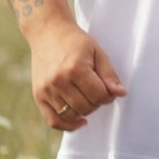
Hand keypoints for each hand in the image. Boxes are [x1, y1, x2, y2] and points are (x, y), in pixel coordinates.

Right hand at [25, 17, 126, 131]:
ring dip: (84, 111)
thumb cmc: (75, 41)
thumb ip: (109, 75)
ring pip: (72, 115)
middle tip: (97, 91)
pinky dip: (67, 126)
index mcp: (75, 68)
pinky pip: (53, 121)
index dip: (109, 95)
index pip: (100, 95)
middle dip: (97, 102)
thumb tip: (121, 93)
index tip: (108, 88)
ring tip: (86, 97)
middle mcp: (58, 81)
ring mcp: (46, 90)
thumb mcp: (97, 52)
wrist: (47, 33)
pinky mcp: (38, 96)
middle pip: (86, 107)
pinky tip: (80, 121)